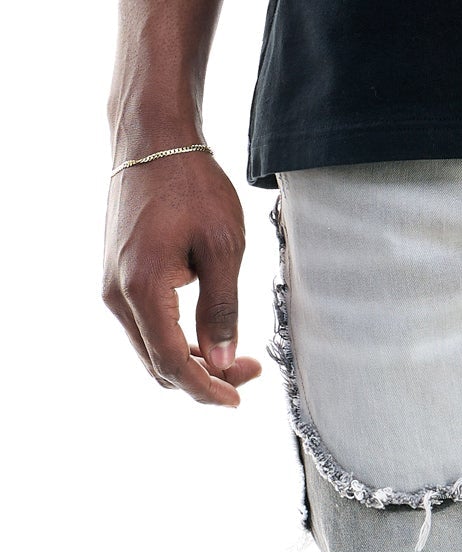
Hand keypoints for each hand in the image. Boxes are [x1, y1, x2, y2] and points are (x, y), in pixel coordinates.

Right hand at [102, 149, 261, 405]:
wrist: (152, 139)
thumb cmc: (191, 183)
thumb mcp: (223, 247)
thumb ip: (222, 310)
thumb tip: (222, 361)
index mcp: (142, 288)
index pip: (173, 364)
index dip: (207, 390)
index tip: (238, 399)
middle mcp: (116, 293)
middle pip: (158, 365)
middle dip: (204, 379)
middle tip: (247, 370)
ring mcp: (111, 286)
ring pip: (150, 350)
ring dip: (190, 362)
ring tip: (232, 355)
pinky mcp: (115, 277)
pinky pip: (144, 328)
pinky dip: (175, 341)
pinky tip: (206, 334)